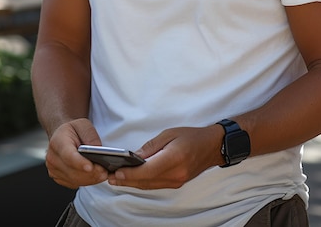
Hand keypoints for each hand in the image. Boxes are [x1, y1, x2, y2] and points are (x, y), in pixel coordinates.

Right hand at [45, 118, 108, 188]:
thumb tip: (98, 150)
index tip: (90, 167)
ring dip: (90, 179)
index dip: (79, 163)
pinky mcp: (58, 178)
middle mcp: (53, 158)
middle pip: (73, 171)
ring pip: (74, 180)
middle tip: (104, 171)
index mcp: (57, 142)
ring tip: (103, 174)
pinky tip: (95, 176)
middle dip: (90, 173)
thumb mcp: (84, 125)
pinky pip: (74, 183)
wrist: (62, 136)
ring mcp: (54, 170)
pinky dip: (86, 181)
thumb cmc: (73, 130)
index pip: (68, 155)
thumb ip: (90, 136)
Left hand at [107, 125, 223, 189]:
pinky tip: (133, 178)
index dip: (130, 174)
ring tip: (117, 179)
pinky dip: (143, 183)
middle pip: (146, 182)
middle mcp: (175, 174)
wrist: (211, 147)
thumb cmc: (191, 136)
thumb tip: (135, 157)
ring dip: (133, 183)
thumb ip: (151, 147)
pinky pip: (156, 185)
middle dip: (127, 181)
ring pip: (149, 186)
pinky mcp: (176, 183)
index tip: (116, 174)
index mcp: (174, 159)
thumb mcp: (169, 134)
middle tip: (110, 178)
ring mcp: (176, 181)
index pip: (147, 171)